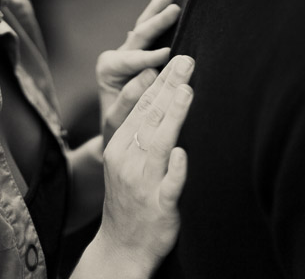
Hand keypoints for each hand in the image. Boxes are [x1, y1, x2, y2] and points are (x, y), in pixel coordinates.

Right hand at [95, 55, 193, 276]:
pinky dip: (175, 170)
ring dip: (173, 115)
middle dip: (169, 86)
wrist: (121, 248)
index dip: (156, 82)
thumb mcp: (124, 161)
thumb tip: (159, 95)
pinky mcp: (159, 207)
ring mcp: (143, 184)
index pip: (139, 107)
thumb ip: (138, 131)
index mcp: (118, 147)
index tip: (171, 57)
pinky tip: (182, 153)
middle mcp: (127, 161)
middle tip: (186, 60)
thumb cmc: (129, 198)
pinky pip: (168, 187)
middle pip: (150, 117)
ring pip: (159, 144)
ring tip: (187, 90)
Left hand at [97, 0, 179, 144]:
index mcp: (108, 69)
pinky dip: (154, 15)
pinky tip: (160, 0)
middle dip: (156, 22)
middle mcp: (115, 56)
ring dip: (156, 10)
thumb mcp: (118, 119)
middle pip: (139, 35)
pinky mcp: (135, 54)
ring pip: (142, 27)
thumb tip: (150, 74)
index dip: (149, 58)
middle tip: (175, 9)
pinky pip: (146, 31)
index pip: (132, 60)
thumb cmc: (118, 130)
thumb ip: (129, 98)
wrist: (114, 135)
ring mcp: (125, 53)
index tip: (169, 55)